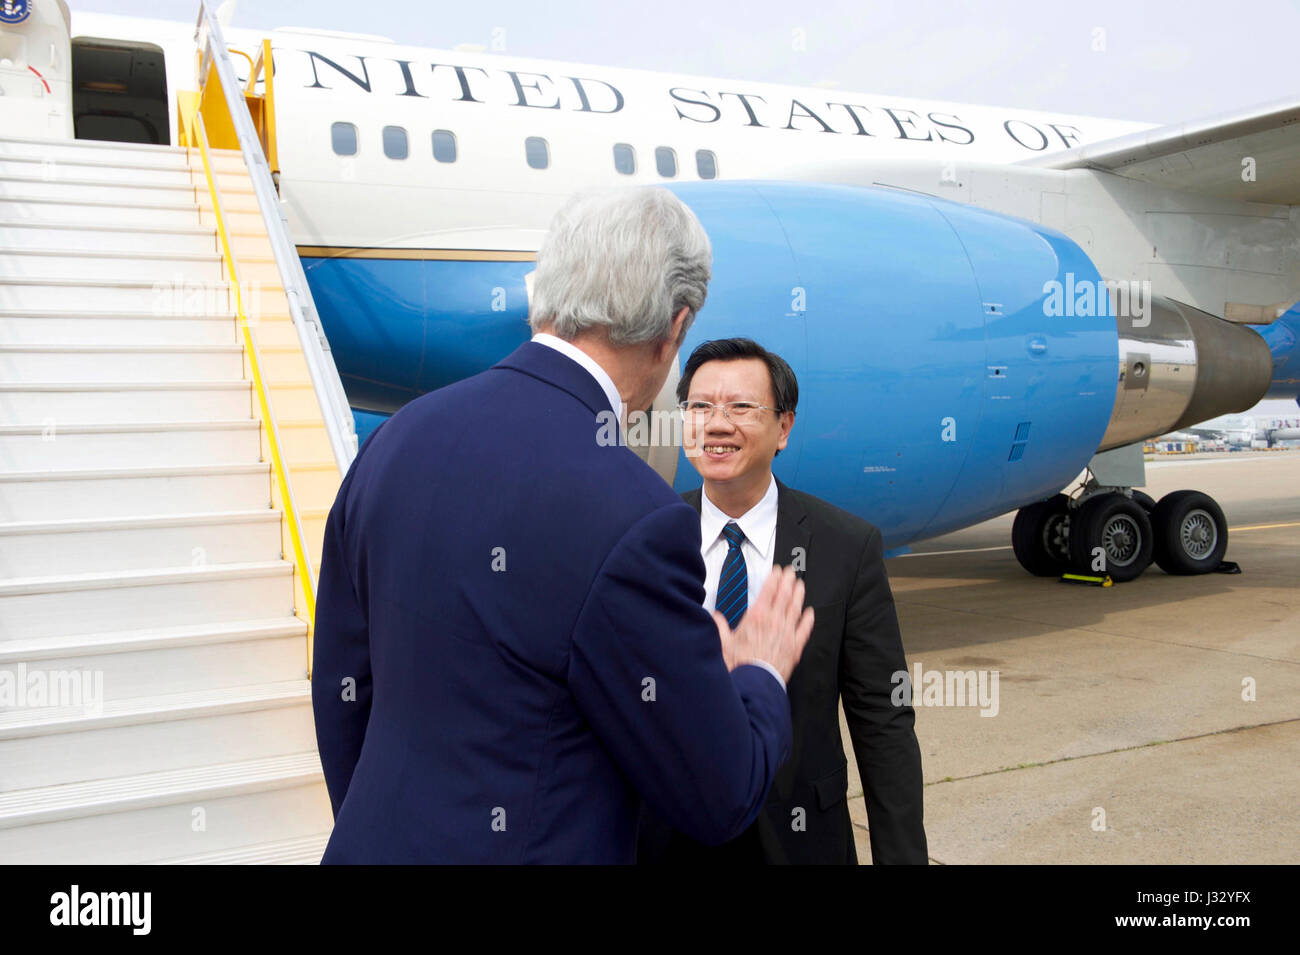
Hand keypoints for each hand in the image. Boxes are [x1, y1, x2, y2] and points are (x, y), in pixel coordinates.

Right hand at [713, 565, 813, 682]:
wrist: (755, 682)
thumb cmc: (740, 664)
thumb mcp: (723, 644)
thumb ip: (720, 628)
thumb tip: (715, 618)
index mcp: (756, 617)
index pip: (768, 591)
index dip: (774, 578)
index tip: (777, 571)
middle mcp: (774, 621)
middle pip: (784, 595)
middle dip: (788, 581)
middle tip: (791, 572)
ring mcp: (787, 633)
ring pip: (796, 608)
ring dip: (799, 595)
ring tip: (800, 585)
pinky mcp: (795, 646)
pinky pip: (805, 629)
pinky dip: (808, 619)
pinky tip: (810, 613)